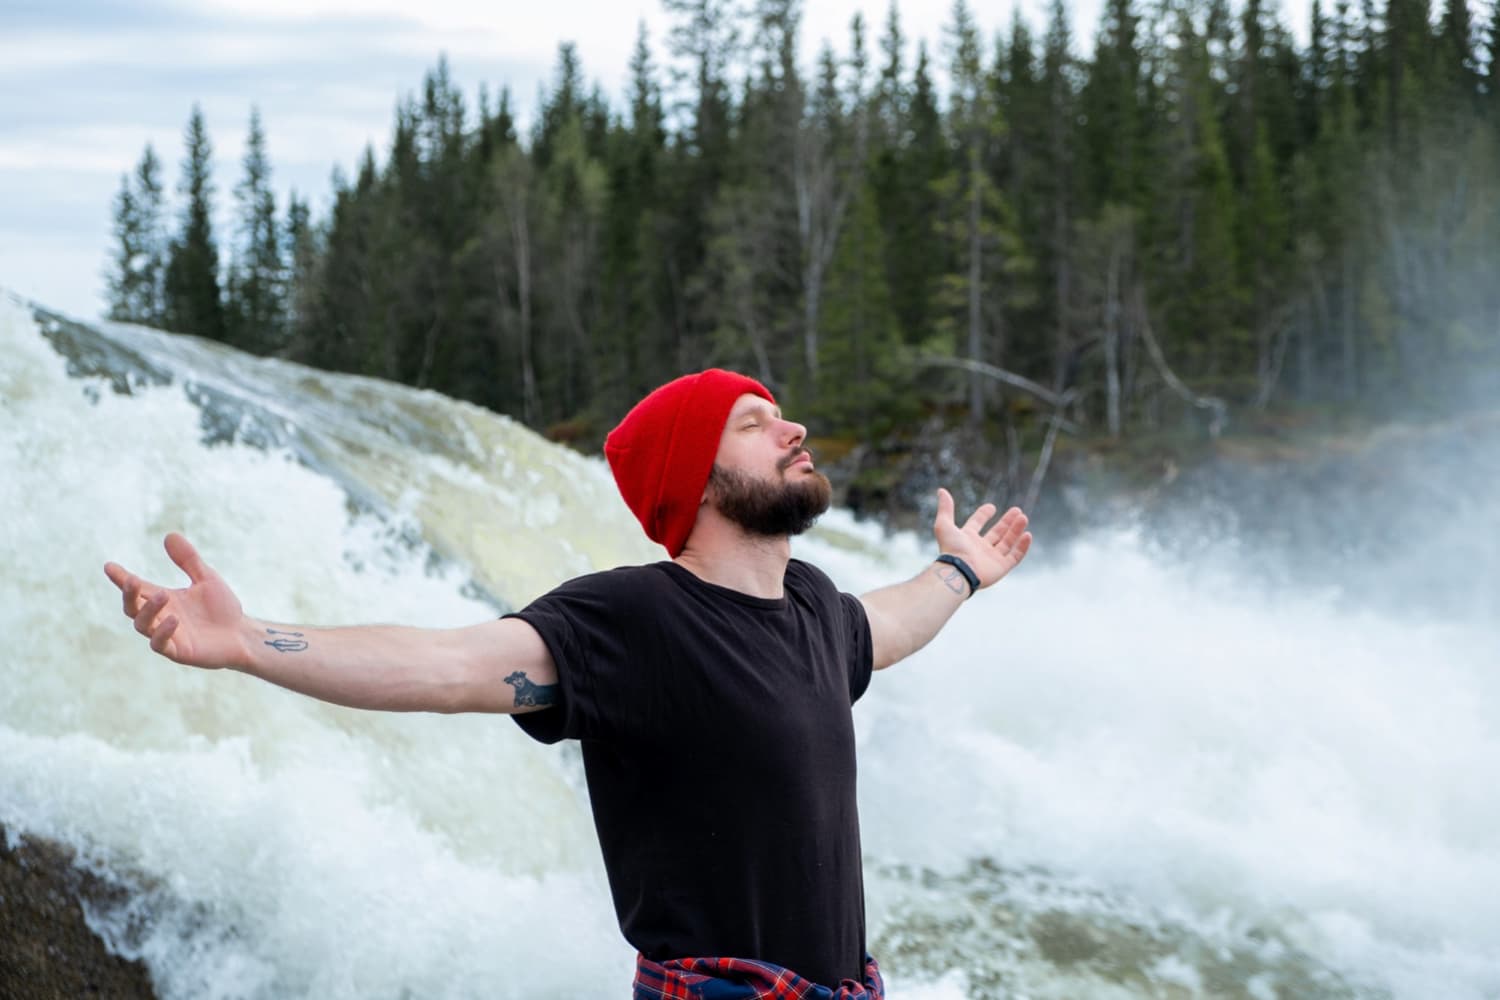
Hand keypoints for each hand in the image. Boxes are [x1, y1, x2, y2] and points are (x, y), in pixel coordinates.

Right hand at [104, 533, 249, 667]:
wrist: (242, 634)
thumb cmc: (222, 608)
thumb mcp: (206, 578)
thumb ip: (188, 559)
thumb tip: (169, 534)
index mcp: (164, 599)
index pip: (137, 588)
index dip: (121, 578)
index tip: (109, 566)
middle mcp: (160, 617)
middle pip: (132, 607)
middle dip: (129, 594)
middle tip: (132, 580)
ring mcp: (167, 635)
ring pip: (142, 625)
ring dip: (148, 610)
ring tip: (162, 595)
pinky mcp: (178, 651)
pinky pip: (160, 644)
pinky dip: (163, 631)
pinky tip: (173, 618)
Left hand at [933, 487, 1031, 589]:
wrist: (959, 571)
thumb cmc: (951, 549)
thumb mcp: (944, 524)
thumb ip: (945, 508)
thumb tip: (941, 490)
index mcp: (967, 538)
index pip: (977, 523)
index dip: (983, 514)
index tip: (992, 507)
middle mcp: (980, 548)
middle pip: (997, 532)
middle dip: (1007, 521)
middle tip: (1017, 510)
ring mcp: (991, 558)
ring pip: (1008, 542)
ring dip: (1016, 530)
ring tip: (1023, 517)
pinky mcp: (1001, 568)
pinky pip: (1015, 557)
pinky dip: (1022, 547)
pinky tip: (1027, 535)